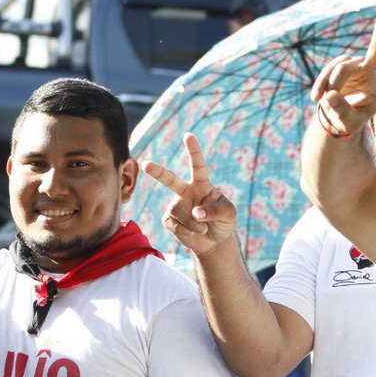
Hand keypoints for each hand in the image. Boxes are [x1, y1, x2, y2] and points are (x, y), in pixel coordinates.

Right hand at [142, 133, 236, 257]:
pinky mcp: (169, 219)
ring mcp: (176, 205)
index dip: (193, 150)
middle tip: (147, 164)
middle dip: (158, 172)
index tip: (188, 135)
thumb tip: (195, 212)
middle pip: (170, 179)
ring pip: (180, 212)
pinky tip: (194, 233)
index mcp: (202, 184)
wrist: (215, 241)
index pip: (197, 165)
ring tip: (204, 228)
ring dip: (194, 224)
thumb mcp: (228, 213)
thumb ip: (215, 210)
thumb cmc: (223, 221)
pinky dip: (187, 231)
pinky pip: (175, 224)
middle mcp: (186, 191)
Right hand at [308, 8, 375, 136]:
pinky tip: (316, 97)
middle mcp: (371, 71)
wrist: (334, 114)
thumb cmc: (349, 118)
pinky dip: (322, 82)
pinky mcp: (340, 65)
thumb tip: (330, 95)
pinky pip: (330, 70)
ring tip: (323, 100)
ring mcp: (355, 66)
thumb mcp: (349, 122)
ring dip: (332, 83)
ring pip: (344, 67)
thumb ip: (342, 111)